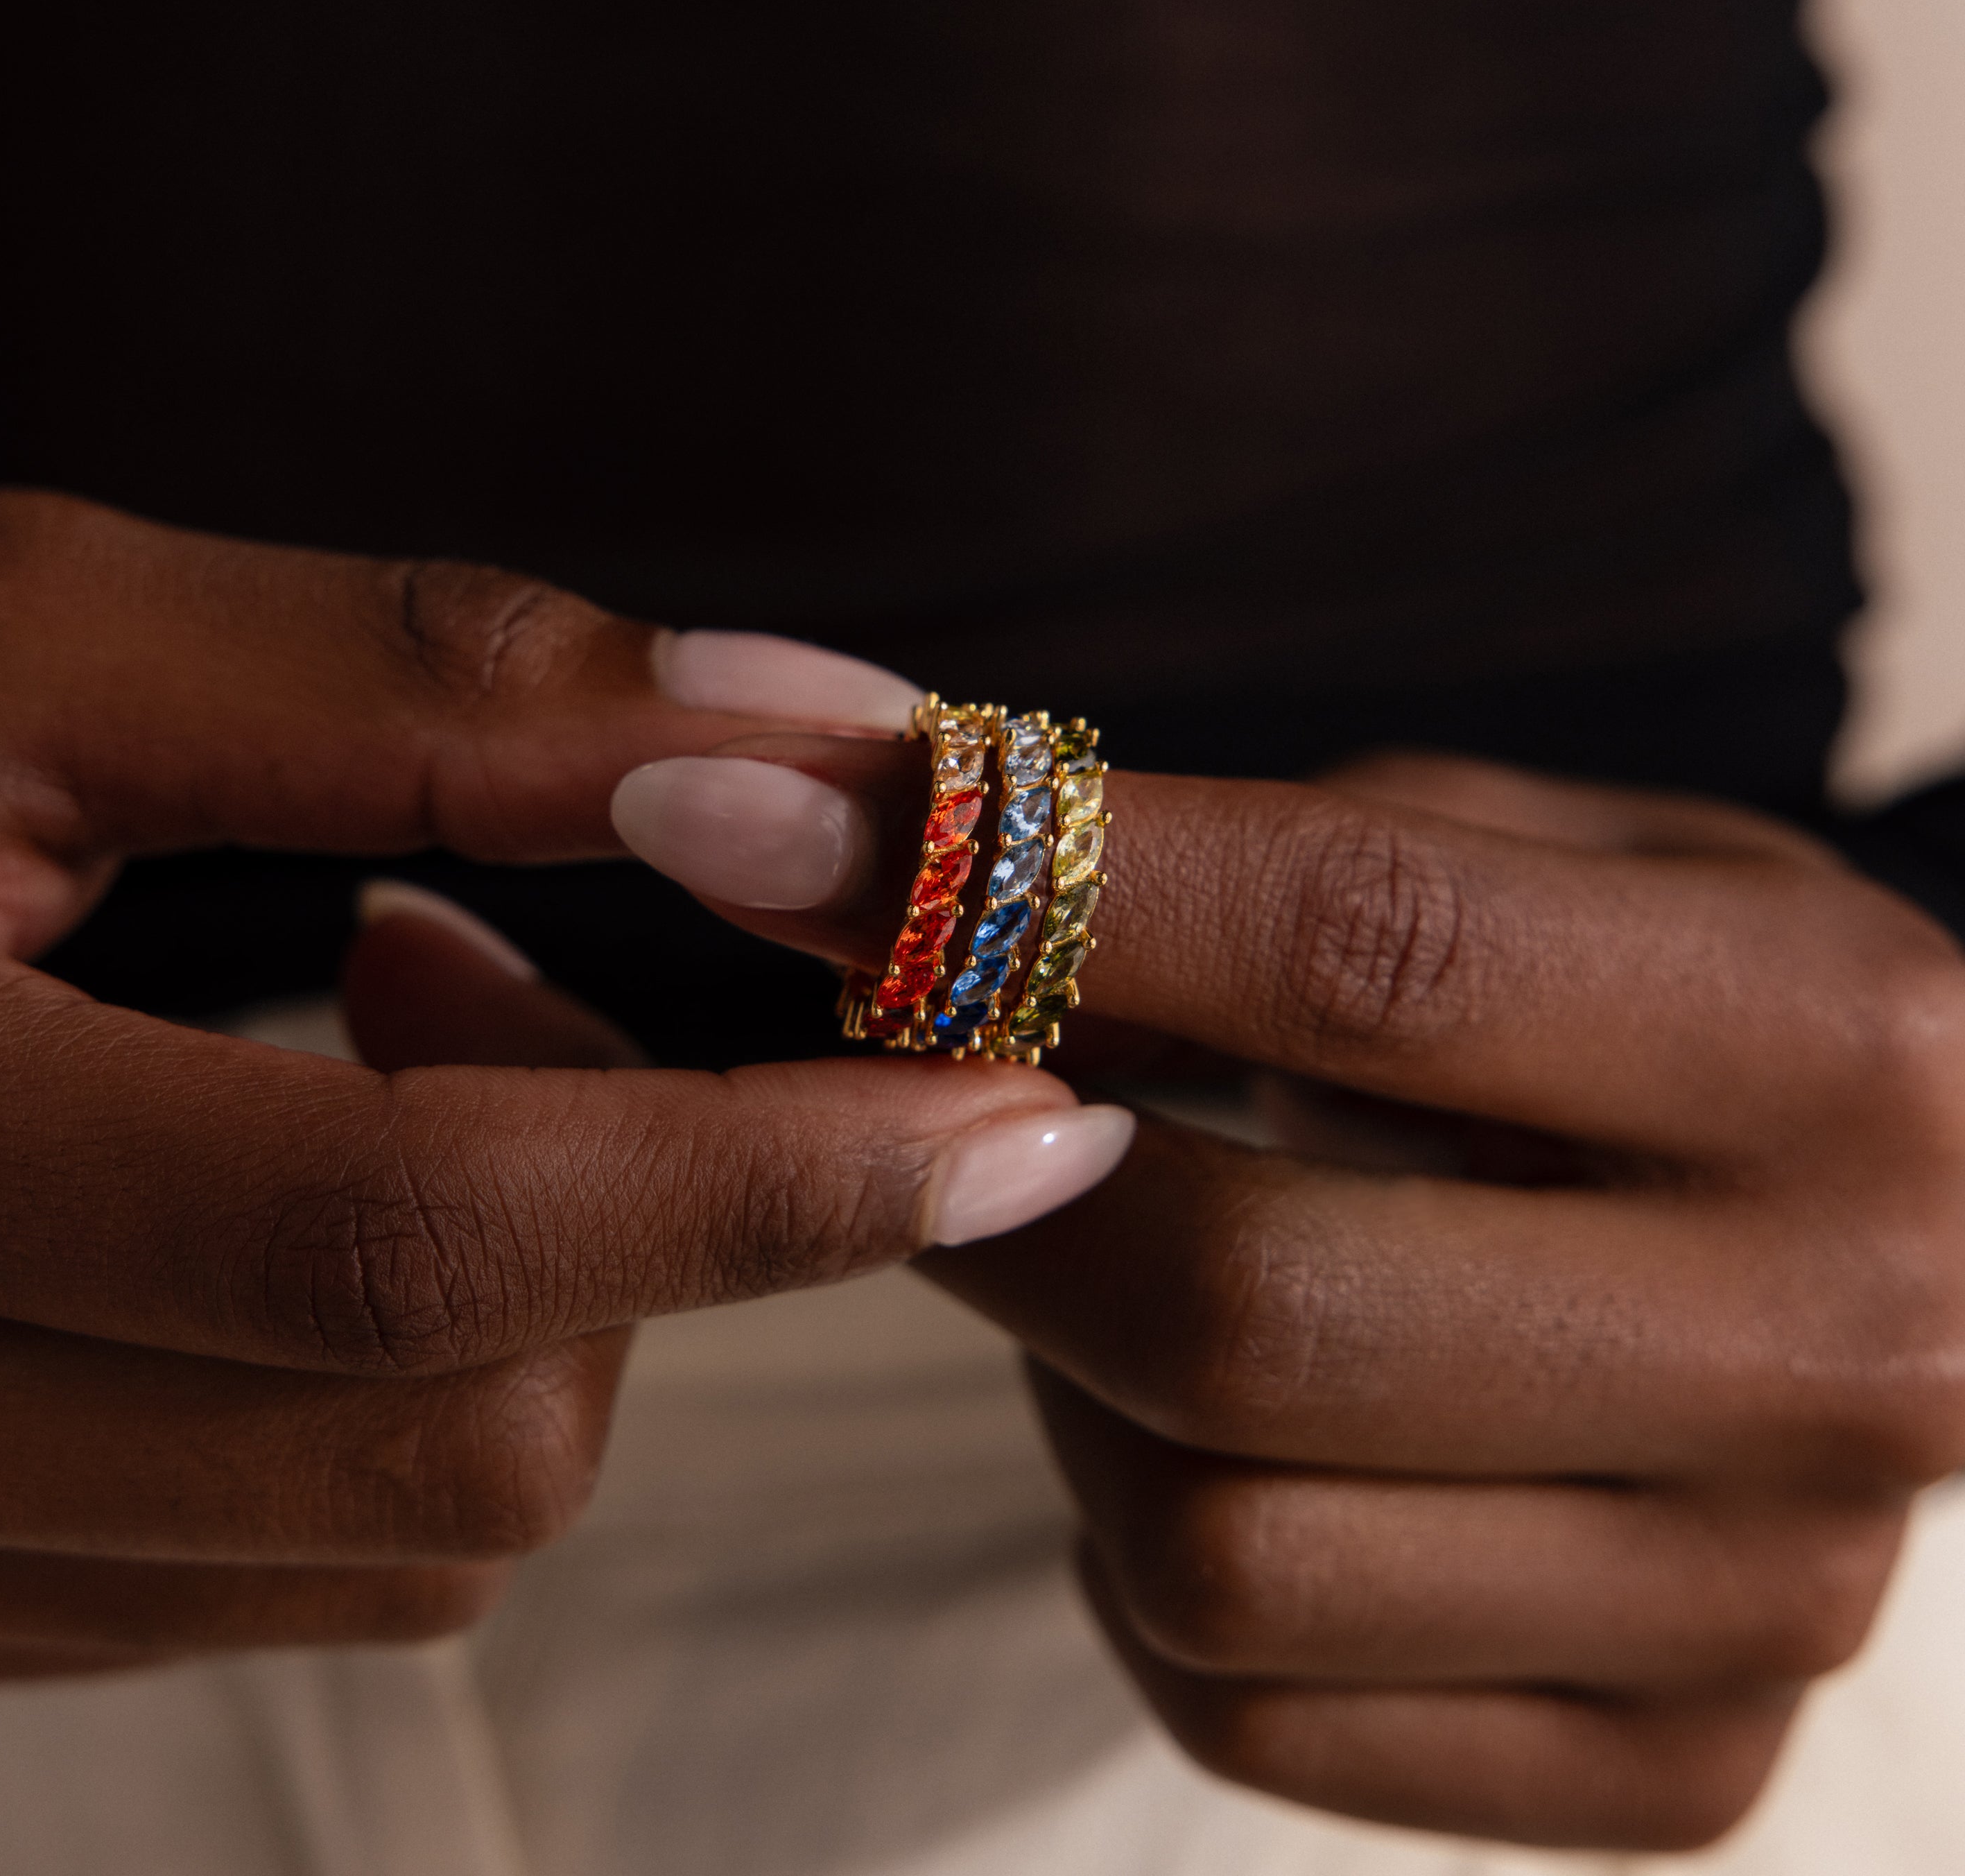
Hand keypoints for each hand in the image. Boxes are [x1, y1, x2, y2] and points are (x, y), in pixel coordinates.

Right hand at [0, 489, 1131, 1685]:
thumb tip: (810, 725)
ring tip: (361, 1047)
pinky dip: (390, 1389)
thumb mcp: (12, 637)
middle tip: (489, 968)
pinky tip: (282, 1190)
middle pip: (448, 1446)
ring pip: (397, 1536)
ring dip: (519, 1302)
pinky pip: (278, 1565)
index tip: (1020, 1106)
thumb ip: (417, 684)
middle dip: (629, 1225)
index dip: (760, 1176)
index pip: (404, 1242)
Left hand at [611, 737, 1964, 1848]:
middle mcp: (1842, 1346)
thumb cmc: (1665, 1004)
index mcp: (1827, 1047)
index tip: (739, 817)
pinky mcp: (1671, 1769)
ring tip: (1109, 1260)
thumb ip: (1259, 859)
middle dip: (982, 1189)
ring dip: (1063, 1380)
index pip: (1352, 950)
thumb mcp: (1536, 859)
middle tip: (906, 1092)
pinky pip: (1250, 1704)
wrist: (1924, 1250)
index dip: (1003, 879)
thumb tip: (886, 852)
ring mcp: (1765, 1602)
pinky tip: (1202, 1430)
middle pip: (1244, 1305)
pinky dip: (1137, 1556)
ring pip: (1213, 1541)